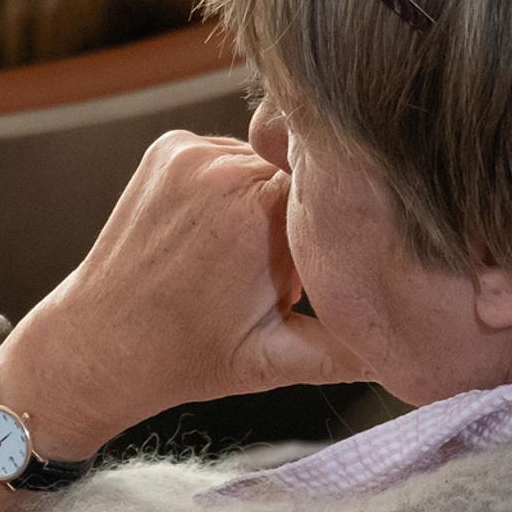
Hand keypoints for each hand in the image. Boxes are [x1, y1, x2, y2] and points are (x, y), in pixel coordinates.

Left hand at [0, 132, 356, 460]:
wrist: (98, 343)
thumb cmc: (185, 357)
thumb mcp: (275, 363)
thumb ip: (349, 350)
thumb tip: (413, 350)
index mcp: (253, 213)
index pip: (332, 196)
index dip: (335, 235)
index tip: (323, 273)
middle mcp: (220, 169)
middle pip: (298, 176)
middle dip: (299, 222)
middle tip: (277, 277)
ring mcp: (187, 152)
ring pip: (263, 163)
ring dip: (264, 202)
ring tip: (240, 259)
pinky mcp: (167, 148)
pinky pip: (226, 155)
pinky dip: (231, 189)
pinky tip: (214, 235)